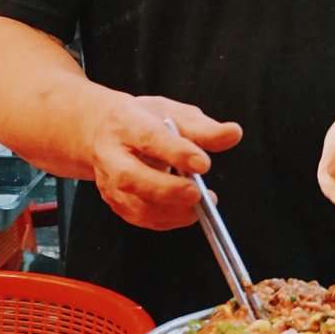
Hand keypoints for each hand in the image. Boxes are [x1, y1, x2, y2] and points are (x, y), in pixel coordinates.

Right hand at [87, 93, 242, 231]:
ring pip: (136, 205)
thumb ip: (203, 128)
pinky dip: (169, 220)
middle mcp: (111, 155)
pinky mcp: (116, 203)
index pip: (149, 138)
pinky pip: (142, 219)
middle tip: (197, 194)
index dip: (176, 152)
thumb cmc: (142, 121)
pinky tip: (188, 211)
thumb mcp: (172, 113)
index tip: (203, 163)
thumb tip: (234, 134)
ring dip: (172, 211)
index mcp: (126, 123)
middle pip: (132, 177)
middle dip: (167, 189)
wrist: (101, 133)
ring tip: (201, 204)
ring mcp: (109, 183)